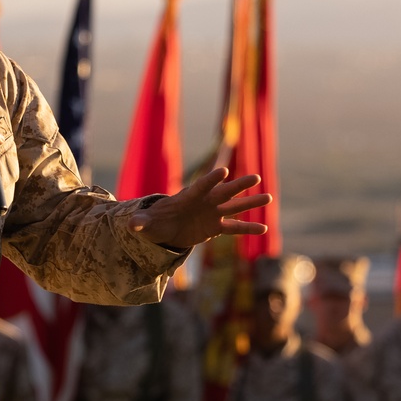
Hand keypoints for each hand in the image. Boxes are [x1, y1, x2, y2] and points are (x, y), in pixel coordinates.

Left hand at [127, 168, 271, 249]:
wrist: (164, 228)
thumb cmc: (154, 222)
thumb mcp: (146, 224)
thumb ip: (141, 222)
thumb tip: (131, 225)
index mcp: (188, 197)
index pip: (201, 186)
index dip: (211, 179)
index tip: (224, 171)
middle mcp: (204, 202)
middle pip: (224, 191)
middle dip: (239, 185)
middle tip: (256, 177)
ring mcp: (212, 213)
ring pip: (234, 206)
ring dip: (251, 203)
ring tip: (269, 198)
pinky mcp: (215, 226)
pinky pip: (234, 227)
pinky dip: (248, 228)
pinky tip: (264, 229)